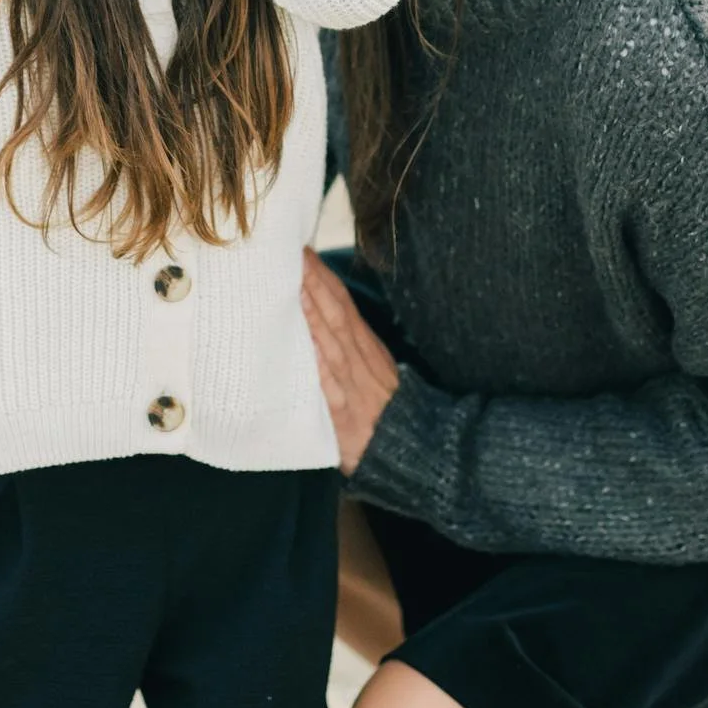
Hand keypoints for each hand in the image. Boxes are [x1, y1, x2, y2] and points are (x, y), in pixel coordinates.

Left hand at [302, 249, 400, 473]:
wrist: (414, 454)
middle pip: (337, 314)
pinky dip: (319, 360)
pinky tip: (305, 339)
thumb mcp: (375, 375)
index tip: (305, 253)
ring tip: (295, 285)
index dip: (325, 278)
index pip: (344, 306)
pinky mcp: (344, 411)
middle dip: (316, 282)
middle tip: (294, 254)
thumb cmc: (387, 416)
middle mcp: (361, 360)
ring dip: (314, 310)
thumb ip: (352, 351)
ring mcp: (353, 384)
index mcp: (368, 350)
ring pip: (333, 340)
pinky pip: (330, 383)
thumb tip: (324, 322)